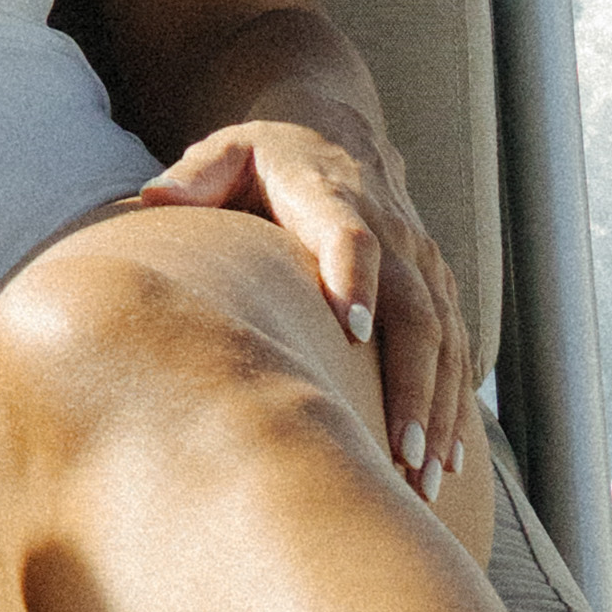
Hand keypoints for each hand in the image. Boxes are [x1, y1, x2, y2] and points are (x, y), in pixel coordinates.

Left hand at [137, 115, 470, 497]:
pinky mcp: (438, 287)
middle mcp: (393, 230)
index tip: (353, 333)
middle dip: (410, 383)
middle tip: (399, 452)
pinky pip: (457, 349)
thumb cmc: (263, 157)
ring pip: (444, 338)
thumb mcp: (225, 152)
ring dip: (436, 409)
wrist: (332, 133)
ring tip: (422, 478)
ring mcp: (422, 262)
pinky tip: (446, 461)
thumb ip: (194, 176)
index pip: (353, 236)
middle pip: (414, 307)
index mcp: (333, 196)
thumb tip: (154, 200)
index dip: (355, 279)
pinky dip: (453, 404)